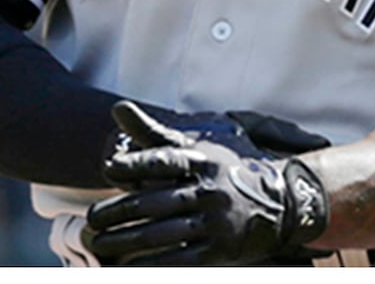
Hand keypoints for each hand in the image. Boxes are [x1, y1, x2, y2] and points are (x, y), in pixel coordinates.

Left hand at [82, 101, 329, 265]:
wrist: (284, 201)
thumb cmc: (224, 170)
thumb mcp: (194, 147)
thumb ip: (152, 133)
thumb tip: (116, 108)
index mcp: (200, 162)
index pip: (164, 160)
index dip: (137, 164)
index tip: (108, 168)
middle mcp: (209, 190)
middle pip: (155, 202)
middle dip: (119, 212)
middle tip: (90, 219)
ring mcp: (216, 221)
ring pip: (163, 233)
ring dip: (127, 241)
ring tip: (100, 244)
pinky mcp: (222, 249)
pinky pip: (181, 259)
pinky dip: (153, 265)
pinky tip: (129, 268)